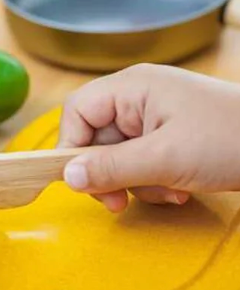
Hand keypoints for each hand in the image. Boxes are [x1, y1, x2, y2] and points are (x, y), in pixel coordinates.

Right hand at [59, 64, 239, 211]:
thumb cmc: (232, 138)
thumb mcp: (164, 158)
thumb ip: (111, 168)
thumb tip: (67, 176)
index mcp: (132, 88)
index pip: (78, 111)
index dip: (71, 145)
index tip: (78, 179)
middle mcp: (138, 99)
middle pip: (95, 138)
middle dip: (108, 174)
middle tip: (118, 202)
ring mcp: (154, 119)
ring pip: (117, 156)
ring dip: (134, 182)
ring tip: (167, 190)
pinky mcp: (167, 137)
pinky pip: (139, 163)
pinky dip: (152, 182)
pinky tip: (178, 188)